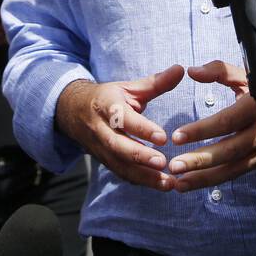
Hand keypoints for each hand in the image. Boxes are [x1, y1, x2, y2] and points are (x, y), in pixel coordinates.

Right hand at [55, 66, 183, 190]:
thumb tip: (181, 69)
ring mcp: (101, 148)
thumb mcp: (128, 87)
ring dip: (144, 176)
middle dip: (141, 156)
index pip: (123, 118)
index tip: (163, 137)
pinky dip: (140, 181)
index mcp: (107, 106)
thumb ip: (156, 82)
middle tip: (163, 163)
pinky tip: (160, 185)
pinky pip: (121, 174)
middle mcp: (101, 129)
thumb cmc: (109, 98)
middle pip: (118, 146)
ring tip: (168, 183)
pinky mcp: (105, 161)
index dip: (142, 129)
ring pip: (120, 165)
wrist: (74, 112)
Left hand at [166, 62, 255, 191]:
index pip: (226, 122)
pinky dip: (214, 180)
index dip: (201, 130)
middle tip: (173, 166)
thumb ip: (220, 71)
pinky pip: (235, 173)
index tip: (177, 136)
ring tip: (178, 183)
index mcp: (255, 109)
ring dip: (203, 178)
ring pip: (231, 169)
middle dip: (199, 161)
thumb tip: (192, 71)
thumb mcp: (251, 75)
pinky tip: (193, 183)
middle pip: (227, 151)